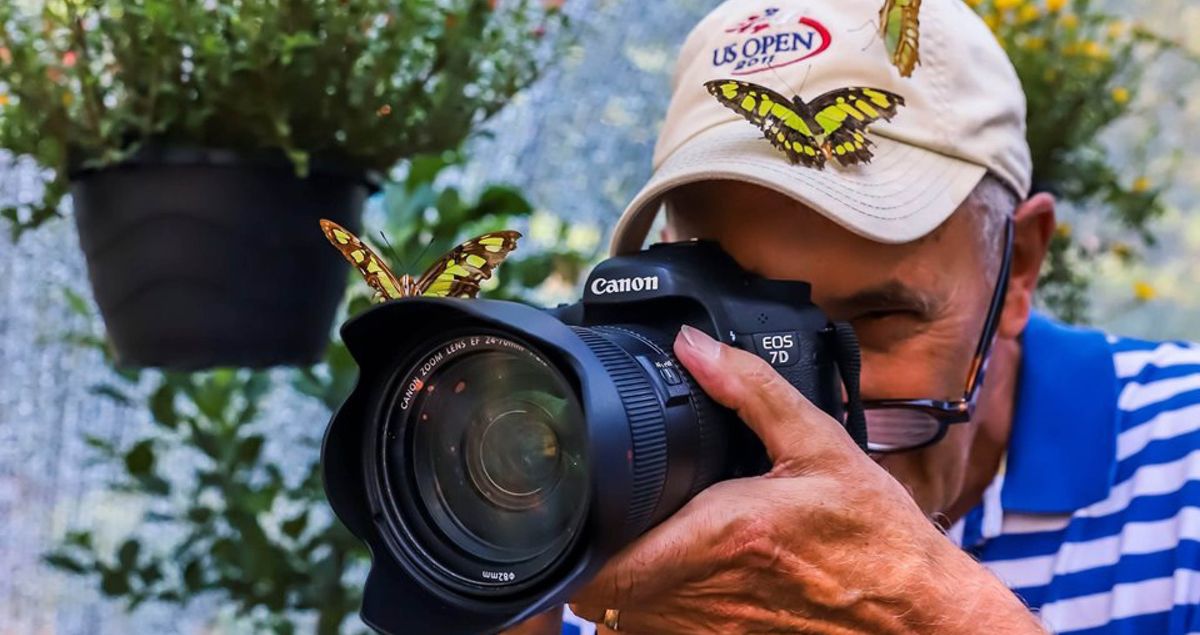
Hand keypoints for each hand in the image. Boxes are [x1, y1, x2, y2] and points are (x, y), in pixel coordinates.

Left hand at [569, 325, 1043, 633]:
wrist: (917, 612)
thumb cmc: (874, 536)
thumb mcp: (818, 445)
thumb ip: (748, 389)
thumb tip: (692, 345)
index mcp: (719, 534)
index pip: (604, 564)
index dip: (572, 544)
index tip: (572, 510)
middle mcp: (705, 592)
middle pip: (599, 593)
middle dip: (591, 551)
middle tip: (602, 513)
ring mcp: (711, 631)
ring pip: (621, 620)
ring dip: (618, 581)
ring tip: (636, 539)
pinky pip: (656, 633)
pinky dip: (652, 607)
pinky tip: (677, 573)